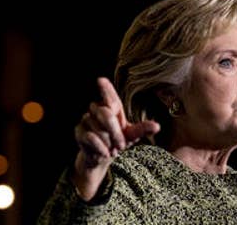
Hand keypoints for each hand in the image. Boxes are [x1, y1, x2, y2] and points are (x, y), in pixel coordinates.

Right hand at [72, 77, 159, 199]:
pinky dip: (101, 148)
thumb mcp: (132, 135)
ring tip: (111, 149)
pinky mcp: (78, 132)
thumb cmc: (118, 141)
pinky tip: (104, 153)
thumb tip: (157, 126)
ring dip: (108, 143)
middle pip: (105, 114)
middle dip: (115, 132)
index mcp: (111, 107)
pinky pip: (90, 138)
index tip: (100, 80)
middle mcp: (97, 109)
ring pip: (98, 130)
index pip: (109, 96)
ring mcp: (86, 120)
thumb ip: (143, 129)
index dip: (105, 88)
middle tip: (121, 146)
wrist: (103, 157)